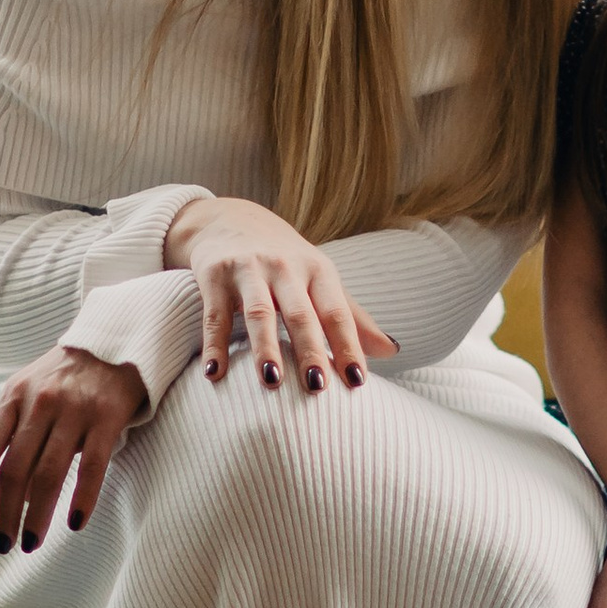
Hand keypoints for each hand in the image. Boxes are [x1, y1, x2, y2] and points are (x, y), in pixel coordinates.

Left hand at [0, 345, 144, 551]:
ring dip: (37, 515)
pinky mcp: (107, 416)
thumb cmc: (66, 375)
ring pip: (49, 474)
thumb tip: (7, 490)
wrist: (117, 338)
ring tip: (31, 542)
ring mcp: (74, 409)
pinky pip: (93, 465)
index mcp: (13, 397)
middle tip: (3, 545)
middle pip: (14, 469)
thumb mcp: (29, 390)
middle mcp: (39, 403)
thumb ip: (14, 430)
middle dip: (4, 513)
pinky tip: (76, 524)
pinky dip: (83, 498)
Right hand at [163, 194, 396, 395]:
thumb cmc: (284, 261)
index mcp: (318, 270)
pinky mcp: (214, 275)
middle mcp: (285, 267)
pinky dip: (214, 345)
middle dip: (310, 349)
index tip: (357, 382)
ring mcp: (248, 269)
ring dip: (265, 347)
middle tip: (317, 387)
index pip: (337, 313)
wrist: (228, 220)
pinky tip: (214, 373)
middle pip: (300, 313)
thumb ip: (352, 317)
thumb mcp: (320, 280)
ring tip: (271, 381)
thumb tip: (392, 350)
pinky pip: (216, 315)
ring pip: (259, 312)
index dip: (349, 346)